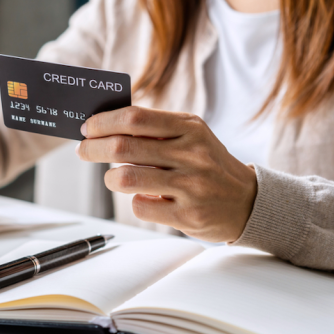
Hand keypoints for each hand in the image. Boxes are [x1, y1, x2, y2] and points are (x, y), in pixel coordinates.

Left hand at [75, 106, 256, 242]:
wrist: (248, 202)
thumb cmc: (207, 165)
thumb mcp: (191, 136)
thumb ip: (154, 128)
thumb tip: (104, 125)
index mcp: (190, 128)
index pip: (134, 118)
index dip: (103, 122)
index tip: (87, 128)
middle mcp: (191, 155)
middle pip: (123, 147)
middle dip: (93, 149)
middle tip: (84, 151)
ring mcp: (190, 186)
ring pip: (126, 178)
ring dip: (110, 178)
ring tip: (113, 177)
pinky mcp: (188, 216)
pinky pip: (140, 207)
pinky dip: (135, 202)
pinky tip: (145, 198)